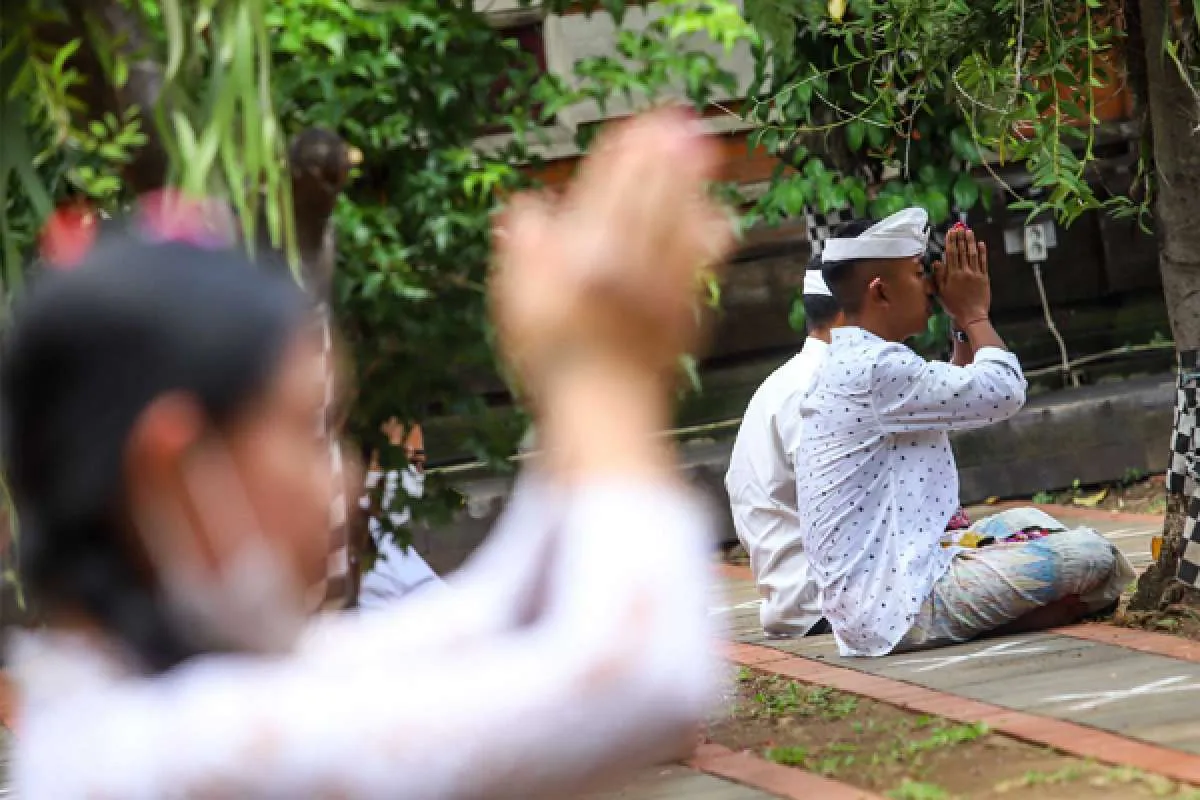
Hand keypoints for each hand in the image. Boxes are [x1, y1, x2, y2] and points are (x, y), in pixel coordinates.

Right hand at [489, 108, 734, 398]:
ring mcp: (663, 285)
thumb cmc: (553, 359)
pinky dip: (710, 230)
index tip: (637, 126)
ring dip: (694, 182)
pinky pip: (704, 259)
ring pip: (683, 219)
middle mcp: (630, 260)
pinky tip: (718, 215)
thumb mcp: (515, 299)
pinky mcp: (686, 309)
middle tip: (681, 121)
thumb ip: (522, 245)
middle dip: (666, 154)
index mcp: (584, 252)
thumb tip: (529, 206)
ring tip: (706, 152)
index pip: (609, 187)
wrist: (602, 414)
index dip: (625, 153)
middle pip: (652, 194)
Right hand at [933, 225, 990, 322]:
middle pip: (962, 251)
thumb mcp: (942, 293)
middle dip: (960, 238)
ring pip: (972, 254)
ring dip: (970, 241)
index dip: (951, 242)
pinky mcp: (984, 278)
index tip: (950, 232)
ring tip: (969, 231)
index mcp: (952, 275)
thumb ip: (939, 276)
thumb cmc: (954, 307)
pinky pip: (983, 262)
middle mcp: (964, 272)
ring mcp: (975, 274)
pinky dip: (982, 252)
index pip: (951, 254)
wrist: (972, 316)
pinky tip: (981, 244)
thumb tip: (936, 262)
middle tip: (960, 227)